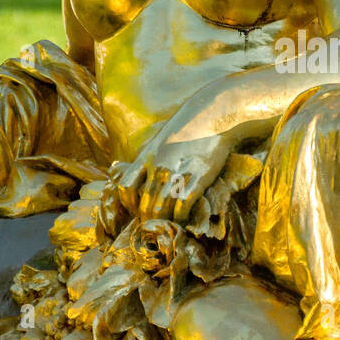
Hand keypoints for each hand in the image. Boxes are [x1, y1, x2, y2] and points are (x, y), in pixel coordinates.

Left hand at [115, 132, 233, 223]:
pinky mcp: (198, 177)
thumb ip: (151, 158)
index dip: (129, 204)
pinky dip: (182, 218)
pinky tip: (186, 218)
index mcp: (146, 157)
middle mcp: (158, 167)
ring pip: (160, 210)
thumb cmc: (190, 126)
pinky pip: (182, 206)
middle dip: (149, 220)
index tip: (139, 209)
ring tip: (172, 226)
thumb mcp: (162, 139)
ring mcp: (177, 172)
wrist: (214, 113)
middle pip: (143, 206)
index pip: (124, 188)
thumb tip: (146, 176)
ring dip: (165, 223)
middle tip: (158, 224)